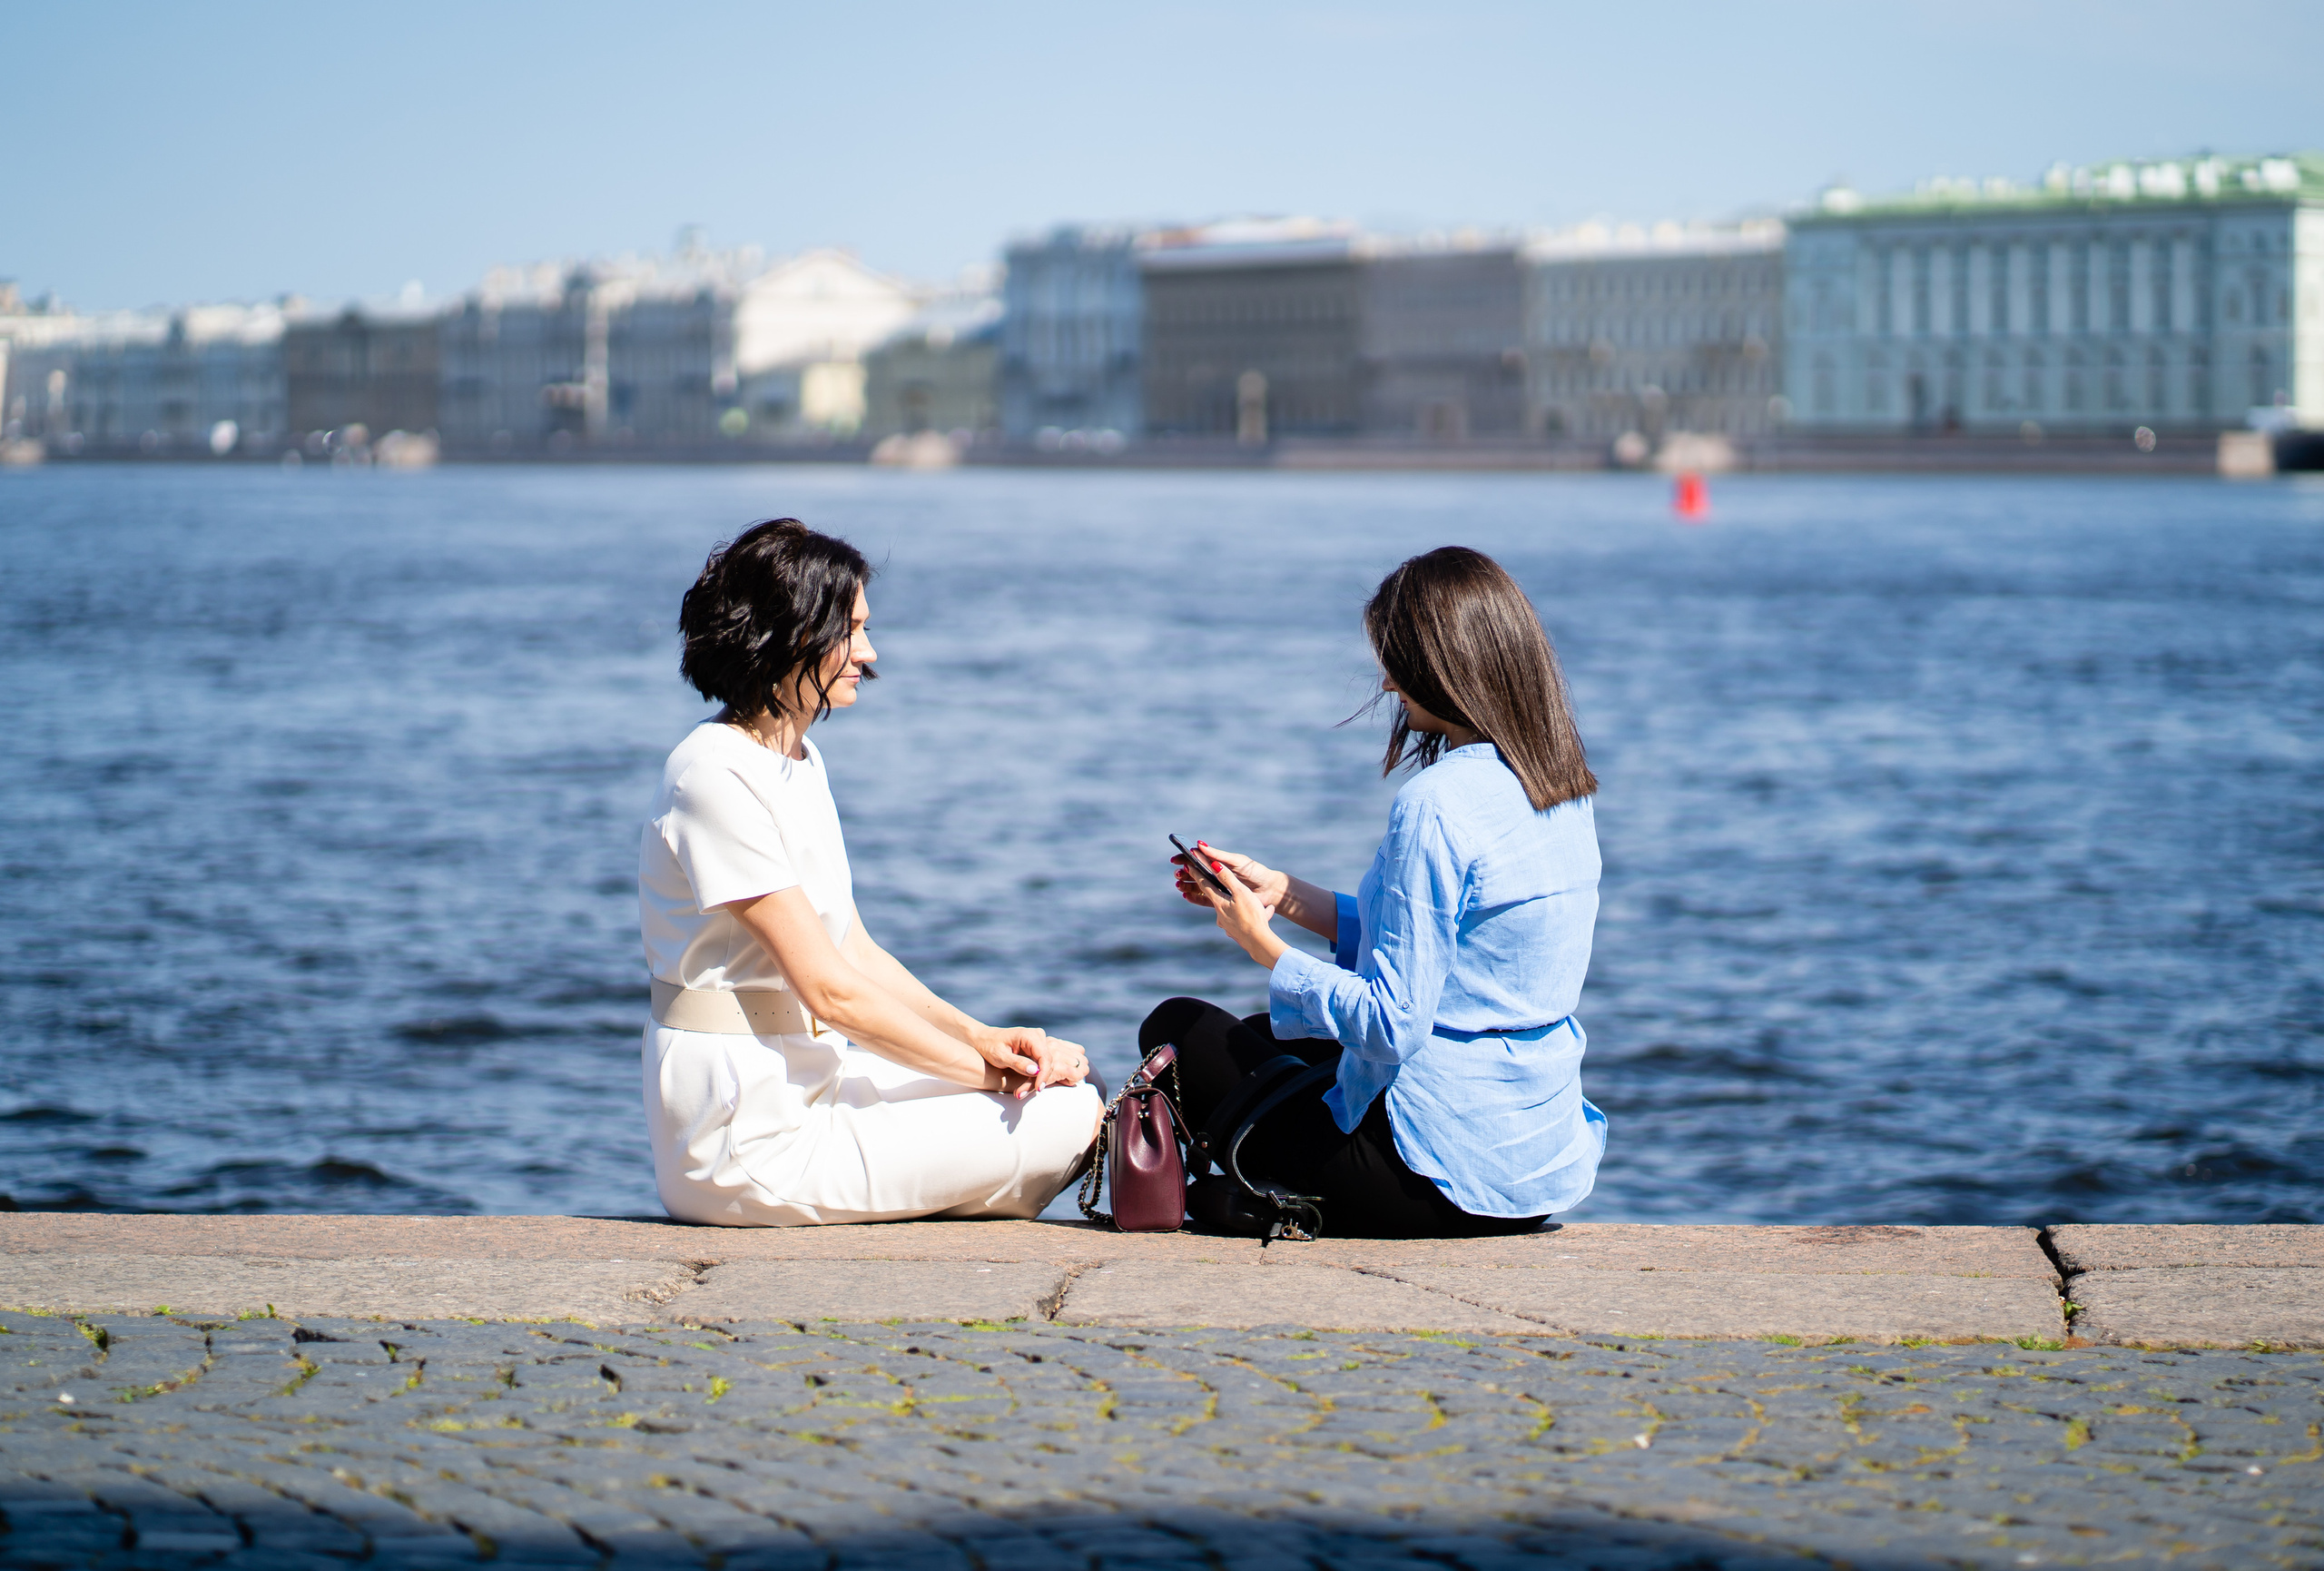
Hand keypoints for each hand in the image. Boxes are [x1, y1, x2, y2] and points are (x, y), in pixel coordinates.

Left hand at [966, 1025, 1088, 1098]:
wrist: (983, 1039)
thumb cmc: (989, 1046)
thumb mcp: (1000, 1056)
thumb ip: (1017, 1063)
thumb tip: (1035, 1071)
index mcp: (1030, 1036)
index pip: (1045, 1057)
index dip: (1044, 1074)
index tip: (1038, 1088)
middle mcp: (1038, 1037)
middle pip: (1047, 1061)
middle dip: (1039, 1079)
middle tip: (1024, 1094)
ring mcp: (1038, 1042)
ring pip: (1045, 1064)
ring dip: (1037, 1079)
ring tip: (1021, 1093)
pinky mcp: (1036, 1049)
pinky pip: (1040, 1064)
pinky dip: (1034, 1076)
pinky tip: (1026, 1086)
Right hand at [1172, 843, 1284, 911]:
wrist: (1269, 890)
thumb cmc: (1255, 871)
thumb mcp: (1236, 861)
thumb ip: (1218, 855)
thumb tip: (1199, 845)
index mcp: (1218, 862)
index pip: (1197, 859)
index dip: (1185, 858)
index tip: (1175, 859)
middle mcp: (1216, 874)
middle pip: (1194, 873)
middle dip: (1183, 873)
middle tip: (1177, 874)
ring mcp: (1217, 887)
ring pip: (1197, 886)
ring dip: (1186, 885)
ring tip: (1179, 886)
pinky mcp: (1221, 900)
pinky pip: (1203, 899)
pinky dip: (1193, 897)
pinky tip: (1186, 895)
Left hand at [1182, 846, 1289, 968]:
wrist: (1258, 941)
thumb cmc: (1251, 915)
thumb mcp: (1240, 893)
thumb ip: (1227, 878)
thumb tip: (1214, 865)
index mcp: (1219, 903)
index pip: (1204, 885)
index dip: (1196, 874)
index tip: (1188, 866)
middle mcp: (1219, 915)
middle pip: (1219, 898)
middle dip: (1222, 890)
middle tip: (1225, 883)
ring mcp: (1226, 925)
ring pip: (1233, 910)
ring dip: (1242, 905)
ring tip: (1257, 904)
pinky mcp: (1235, 932)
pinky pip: (1241, 920)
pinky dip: (1248, 916)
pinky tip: (1264, 914)